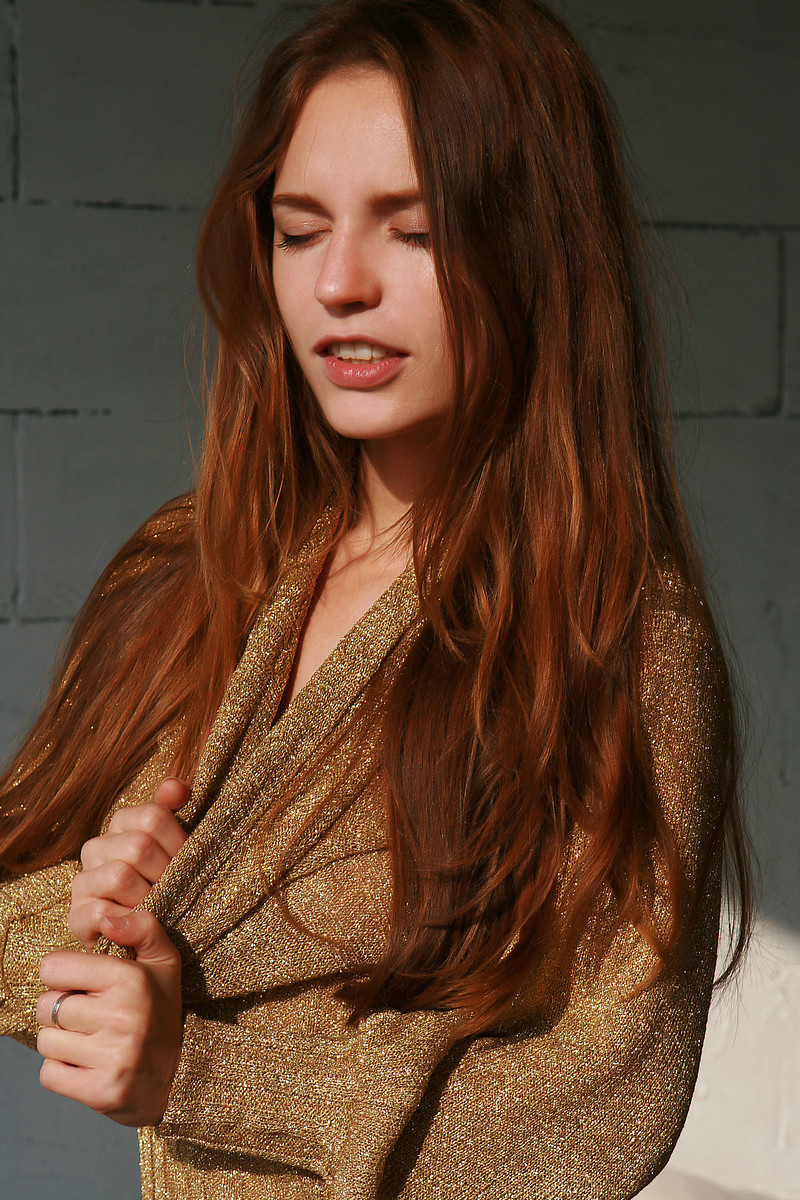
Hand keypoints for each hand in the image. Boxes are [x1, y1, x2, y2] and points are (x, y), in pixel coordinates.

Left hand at [37, 911, 182, 1125]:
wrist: (180, 1077)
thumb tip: (106, 919)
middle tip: (88, 1015)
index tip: (82, 984)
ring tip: (90, 1040)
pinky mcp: (100, 1091)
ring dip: (61, 1042)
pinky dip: (62, 1071)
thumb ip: (142, 928)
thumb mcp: (163, 963)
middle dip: (61, 1010)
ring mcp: (111, 1057)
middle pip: (46, 1006)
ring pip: (46, 1041)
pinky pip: (49, 1074)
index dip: (62, 975)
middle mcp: (122, 1016)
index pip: (53, 968)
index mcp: (131, 979)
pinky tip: (88, 1064)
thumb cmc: (161, 1011)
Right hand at [70, 777, 189, 948]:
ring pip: (119, 875)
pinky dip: (128, 921)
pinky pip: (101, 912)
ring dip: (148, 897)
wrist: (151, 939)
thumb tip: (175, 787)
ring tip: (158, 907)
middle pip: (139, 846)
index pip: (153, 815)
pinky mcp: (76, 917)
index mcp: (121, 825)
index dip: (177, 841)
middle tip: (175, 889)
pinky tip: (140, 924)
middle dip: (165, 872)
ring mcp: (82, 882)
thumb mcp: (176, 847)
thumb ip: (173, 811)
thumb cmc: (167, 886)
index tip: (185, 860)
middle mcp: (95, 848)